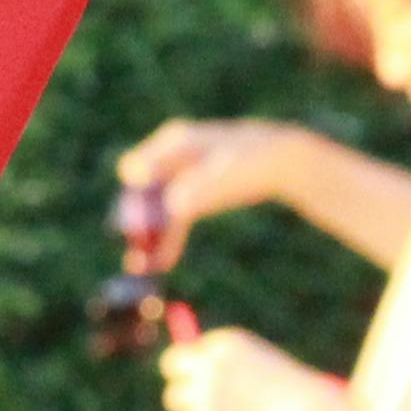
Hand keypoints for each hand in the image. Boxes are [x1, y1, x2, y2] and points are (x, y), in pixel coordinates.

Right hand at [111, 118, 309, 268]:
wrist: (276, 159)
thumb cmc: (253, 160)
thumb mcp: (227, 171)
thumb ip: (200, 186)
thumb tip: (174, 207)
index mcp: (174, 143)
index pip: (138, 172)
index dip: (134, 202)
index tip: (134, 233)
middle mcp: (167, 158)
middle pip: (142, 194)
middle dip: (137, 226)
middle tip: (135, 259)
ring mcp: (174, 176)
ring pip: (154, 211)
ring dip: (147, 239)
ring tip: (144, 268)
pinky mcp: (185, 194)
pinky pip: (169, 220)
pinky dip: (165, 240)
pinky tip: (163, 263)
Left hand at [159, 325, 355, 410]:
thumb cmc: (291, 394)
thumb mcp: (261, 373)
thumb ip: (227, 372)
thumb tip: (196, 381)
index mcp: (225, 343)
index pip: (189, 350)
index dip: (190, 368)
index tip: (193, 381)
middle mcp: (210, 361)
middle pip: (171, 364)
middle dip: (177, 381)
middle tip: (185, 401)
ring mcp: (205, 388)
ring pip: (176, 400)